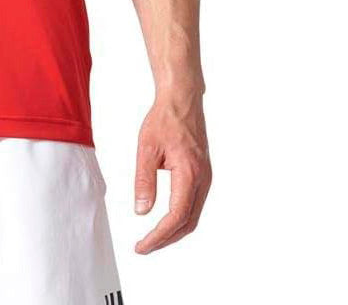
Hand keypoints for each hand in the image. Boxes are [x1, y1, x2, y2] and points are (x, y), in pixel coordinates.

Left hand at [133, 89, 211, 253]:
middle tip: (144, 246)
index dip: (159, 235)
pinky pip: (194, 204)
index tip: (142, 245)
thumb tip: (141, 212)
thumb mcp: (147, 149)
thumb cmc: (164, 120)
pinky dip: (180, 218)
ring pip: (193, 215)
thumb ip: (144, 181)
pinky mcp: (203, 174)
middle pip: (188, 222)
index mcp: (189, 174)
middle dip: (166, 238)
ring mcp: (205, 177)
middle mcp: (202, 180)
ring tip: (152, 238)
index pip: (176, 216)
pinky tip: (166, 219)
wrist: (182, 100)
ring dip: (174, 230)